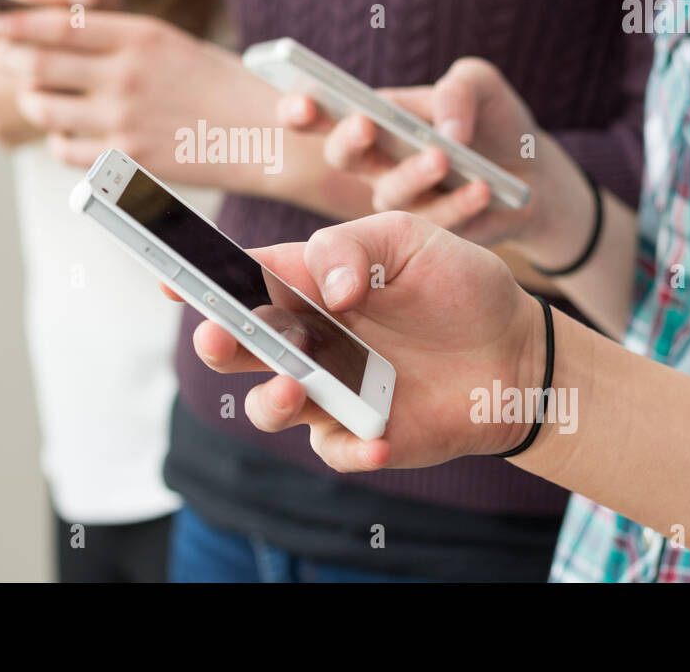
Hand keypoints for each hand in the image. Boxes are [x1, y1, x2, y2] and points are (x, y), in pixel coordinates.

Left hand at [0, 8, 281, 182]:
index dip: (14, 24)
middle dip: (15, 64)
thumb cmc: (223, 87)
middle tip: (13, 64)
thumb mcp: (173, 45)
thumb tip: (62, 35)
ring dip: (34, 104)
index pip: (55, 24)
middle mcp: (125, 74)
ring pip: (41, 109)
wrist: (266, 136)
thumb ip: (120, 41)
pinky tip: (76, 133)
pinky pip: (65, 149)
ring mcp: (122, 119)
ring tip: (45, 100)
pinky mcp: (125, 159)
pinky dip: (61, 140)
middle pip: (35, 65)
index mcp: (140, 35)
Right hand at [178, 211, 544, 470]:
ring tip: (297, 388)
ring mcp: (328, 391)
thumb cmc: (457, 285)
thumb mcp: (409, 239)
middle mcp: (306, 340)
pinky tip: (378, 437)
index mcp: (306, 284)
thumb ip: (353, 246)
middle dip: (219, 342)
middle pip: (239, 346)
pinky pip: (334, 450)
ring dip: (272, 399)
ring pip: (269, 404)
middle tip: (221, 337)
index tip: (170, 277)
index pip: (240, 279)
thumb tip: (329, 289)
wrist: (518, 350)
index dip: (199, 278)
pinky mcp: (358, 435)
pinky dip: (351, 447)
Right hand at [281, 57, 593, 267]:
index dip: (301, 109)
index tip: (301, 103)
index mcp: (372, 118)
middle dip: (347, 140)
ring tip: (441, 156)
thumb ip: (460, 88)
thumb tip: (446, 130)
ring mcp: (399, 202)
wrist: (533, 171)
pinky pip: (436, 222)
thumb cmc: (491, 121)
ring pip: (388, 194)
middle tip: (364, 125)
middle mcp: (375, 162)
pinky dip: (459, 204)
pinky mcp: (430, 233)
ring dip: (411, 174)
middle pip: (342, 155)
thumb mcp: (481, 85)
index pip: (321, 112)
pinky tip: (482, 189)